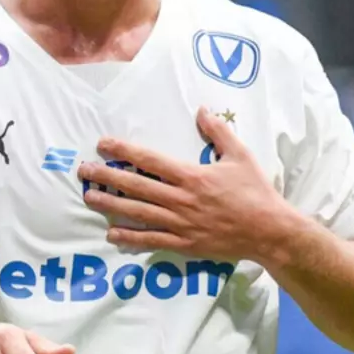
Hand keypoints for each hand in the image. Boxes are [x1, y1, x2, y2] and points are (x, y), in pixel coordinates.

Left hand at [78, 106, 296, 261]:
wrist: (269, 231)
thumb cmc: (255, 192)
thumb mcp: (240, 155)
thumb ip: (218, 132)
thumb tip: (201, 110)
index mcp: (192, 176)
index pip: (150, 160)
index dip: (124, 151)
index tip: (103, 144)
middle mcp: (181, 199)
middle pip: (136, 186)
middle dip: (107, 177)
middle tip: (84, 171)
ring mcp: (180, 224)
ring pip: (138, 213)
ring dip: (111, 205)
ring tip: (89, 198)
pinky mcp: (184, 244)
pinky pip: (152, 240)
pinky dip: (130, 237)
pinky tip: (112, 234)